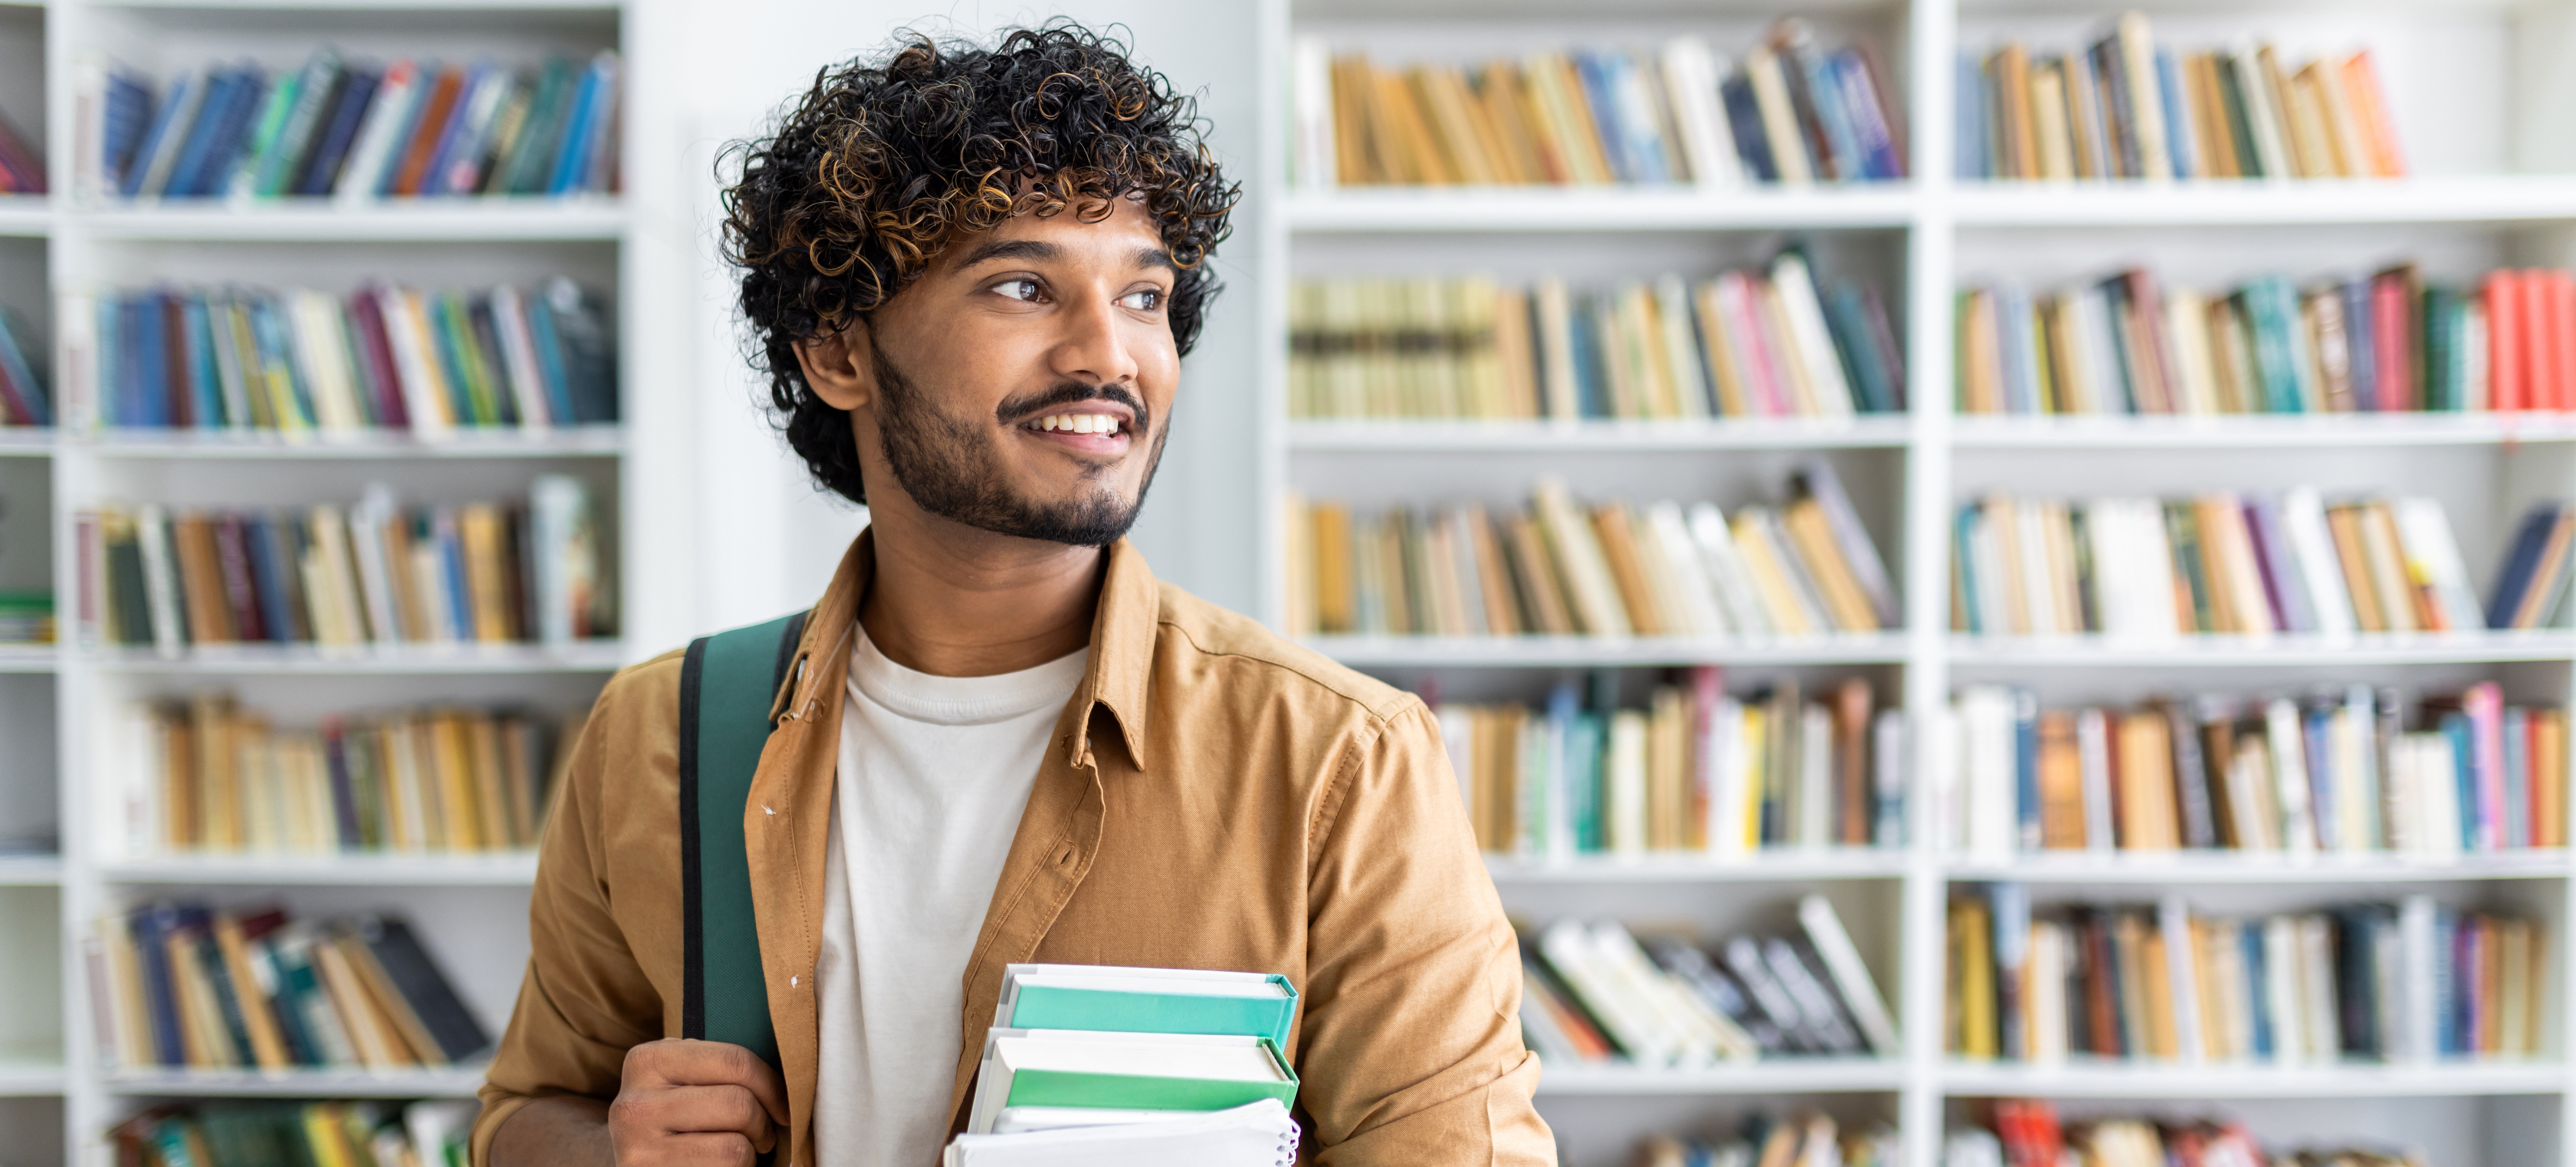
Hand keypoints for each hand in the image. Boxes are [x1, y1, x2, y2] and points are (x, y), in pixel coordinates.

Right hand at [606, 1039, 789, 1165]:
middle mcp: (636, 1104)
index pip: (735, 1062)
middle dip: (763, 1124)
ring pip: (735, 1148)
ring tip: (741, 1152)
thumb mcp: (682, 1080)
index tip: (783, 1104)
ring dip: (750, 1155)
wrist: (633, 1160)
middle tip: (763, 1135)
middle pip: (739, 1105)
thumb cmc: (674, 1117)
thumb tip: (791, 1076)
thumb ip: (717, 1069)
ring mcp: (638, 1148)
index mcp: (648, 1061)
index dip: (773, 1085)